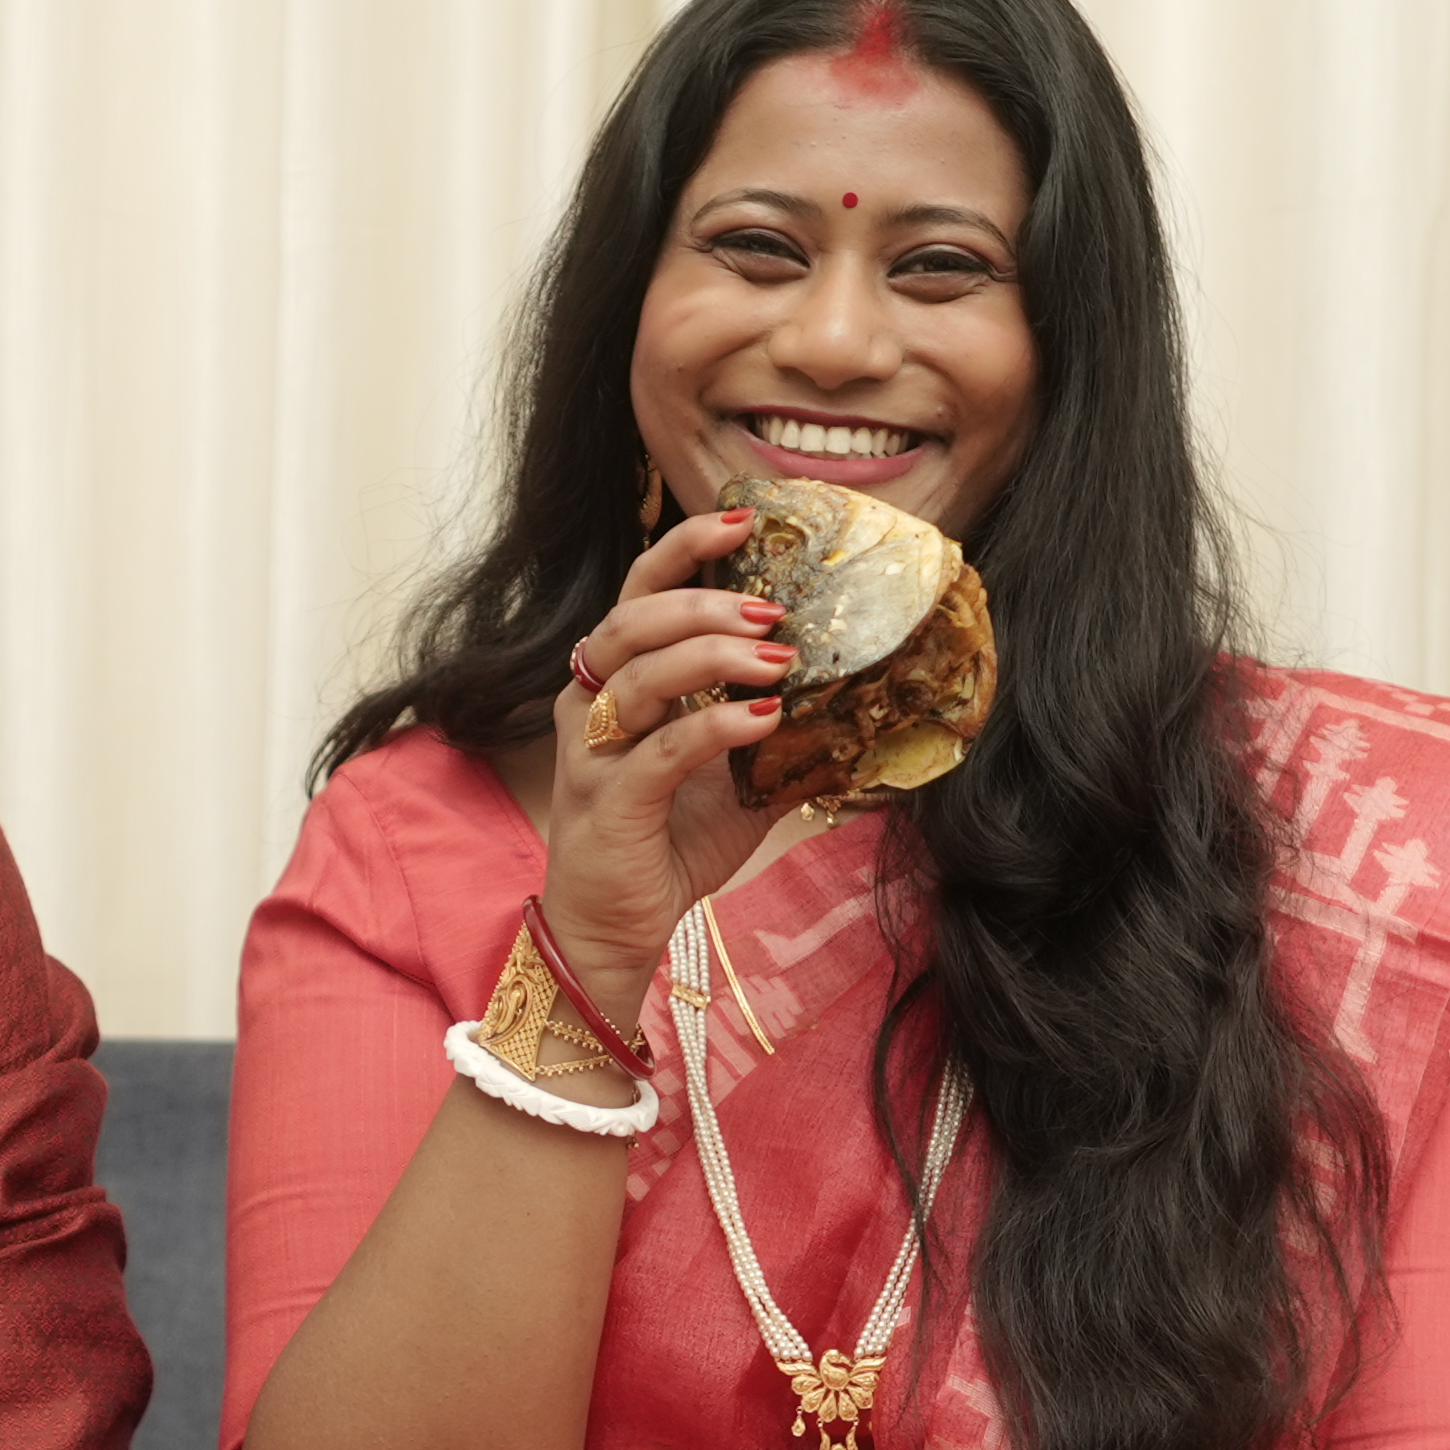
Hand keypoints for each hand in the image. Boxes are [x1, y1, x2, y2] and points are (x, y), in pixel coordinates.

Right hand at [544, 509, 801, 986]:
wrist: (615, 928)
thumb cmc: (666, 843)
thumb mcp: (731, 777)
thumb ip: (773, 733)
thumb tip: (858, 704)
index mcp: (615, 683)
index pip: (639, 592)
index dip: (684, 548)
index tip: (742, 520)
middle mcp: (591, 706)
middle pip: (632, 620)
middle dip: (706, 603)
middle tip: (773, 610)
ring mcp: (592, 753)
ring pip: (639, 675)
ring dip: (712, 656)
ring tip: (777, 659)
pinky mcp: (607, 802)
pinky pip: (660, 749)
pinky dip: (715, 726)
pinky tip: (764, 720)